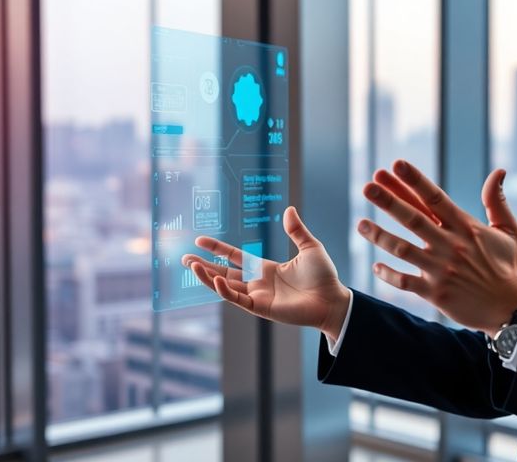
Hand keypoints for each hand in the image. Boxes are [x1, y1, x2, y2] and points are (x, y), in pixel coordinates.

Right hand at [181, 206, 350, 339]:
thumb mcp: (310, 247)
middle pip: (224, 272)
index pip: (235, 257)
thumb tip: (289, 208)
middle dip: (203, 266)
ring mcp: (258, 296)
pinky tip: (217, 279)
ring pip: (226, 286)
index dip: (217, 249)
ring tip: (191, 266)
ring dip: (208, 277)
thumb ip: (296, 230)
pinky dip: (225, 290)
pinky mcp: (262, 308)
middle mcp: (258, 282)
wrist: (333, 299)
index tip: (200, 240)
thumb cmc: (324, 276)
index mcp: (265, 268)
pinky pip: (238, 300)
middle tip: (183, 259)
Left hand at [358, 160, 516, 336]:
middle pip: (413, 219)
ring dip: (380, 235)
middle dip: (389, 201)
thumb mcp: (510, 230)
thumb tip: (499, 170)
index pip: (435, 198)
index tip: (396, 164)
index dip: (414, 180)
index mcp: (466, 227)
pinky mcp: (435, 293)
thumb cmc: (507, 266)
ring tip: (361, 224)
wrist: (510, 309)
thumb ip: (497, 201)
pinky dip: (388, 274)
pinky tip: (375, 266)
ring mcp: (441, 270)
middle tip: (368, 186)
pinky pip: (405, 281)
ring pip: (403, 249)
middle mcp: (450, 245)